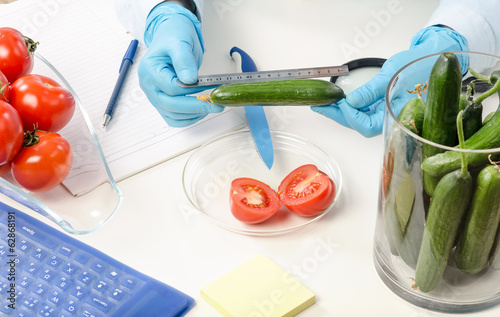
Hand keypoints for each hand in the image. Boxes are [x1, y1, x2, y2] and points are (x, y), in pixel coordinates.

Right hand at [138, 3, 223, 126]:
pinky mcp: (162, 100)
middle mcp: (149, 85)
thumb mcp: (180, 43)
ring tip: (211, 107)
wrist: (172, 36)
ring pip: (171, 115)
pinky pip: (172, 117)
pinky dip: (187, 118)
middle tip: (215, 105)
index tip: (208, 87)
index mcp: (149, 70)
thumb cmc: (173, 36)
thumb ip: (183, 60)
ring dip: (193, 115)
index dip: (191, 90)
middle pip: (170, 105)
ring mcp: (154, 95)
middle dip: (195, 107)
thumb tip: (190, 79)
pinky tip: (201, 111)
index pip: (171, 88)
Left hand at [312, 26, 468, 136]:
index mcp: (399, 116)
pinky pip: (365, 112)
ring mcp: (388, 114)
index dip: (350, 116)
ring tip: (326, 103)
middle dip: (339, 115)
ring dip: (343, 112)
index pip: (367, 125)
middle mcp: (393, 119)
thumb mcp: (391, 76)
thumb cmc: (418, 65)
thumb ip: (370, 91)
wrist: (433, 57)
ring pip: (361, 120)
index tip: (339, 102)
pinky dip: (352, 107)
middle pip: (360, 125)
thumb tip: (351, 101)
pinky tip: (341, 102)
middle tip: (321, 106)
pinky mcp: (385, 108)